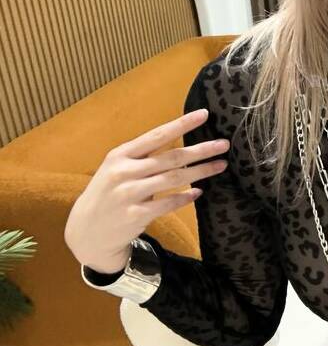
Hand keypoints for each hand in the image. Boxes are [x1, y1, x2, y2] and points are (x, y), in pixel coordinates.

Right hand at [64, 108, 230, 273]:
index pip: (157, 135)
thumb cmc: (109, 193)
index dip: (182, 124)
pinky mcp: (134, 215)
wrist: (86, 231)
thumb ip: (144, 157)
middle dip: (201, 150)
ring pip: (174, 178)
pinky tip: (198, 192)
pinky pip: (168, 203)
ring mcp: (128, 194)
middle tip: (224, 145)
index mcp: (121, 154)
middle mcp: (124, 171)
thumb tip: (183, 147)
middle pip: (172, 157)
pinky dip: (185, 197)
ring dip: (201, 171)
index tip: (204, 114)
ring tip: (220, 165)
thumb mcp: (118, 168)